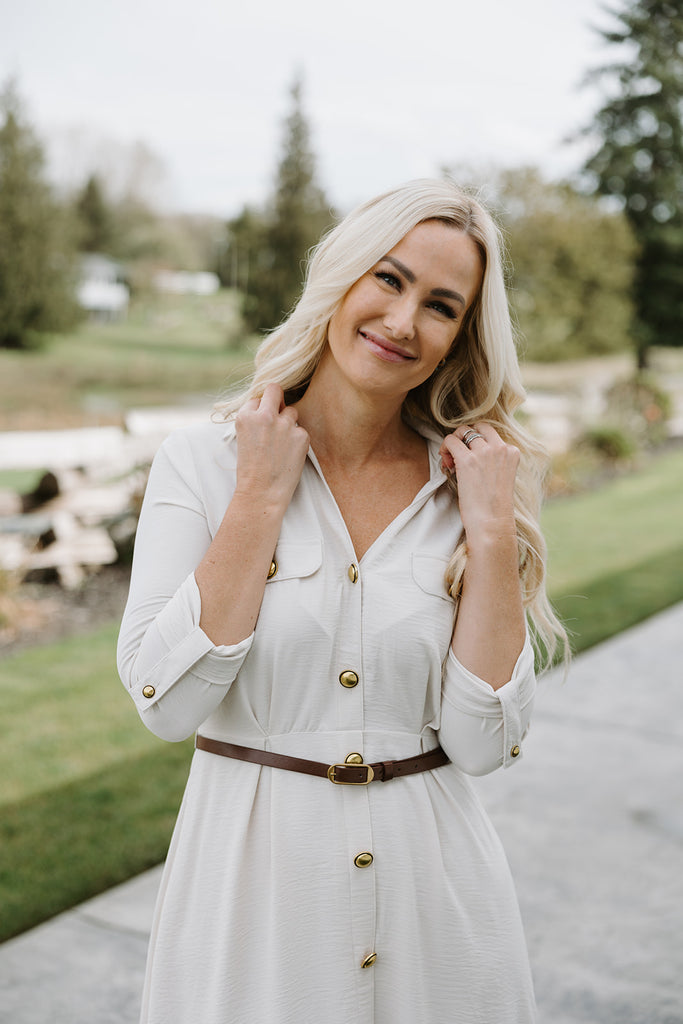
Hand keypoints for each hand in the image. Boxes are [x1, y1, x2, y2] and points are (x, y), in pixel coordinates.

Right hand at [234, 384, 309, 508]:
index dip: (261, 409)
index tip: (262, 421)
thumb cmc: (250, 469)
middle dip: (277, 397)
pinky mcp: (301, 435)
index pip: (257, 398)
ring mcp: (285, 425)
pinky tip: (289, 454)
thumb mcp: (243, 438)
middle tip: (277, 411)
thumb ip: (255, 419)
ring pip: (292, 411)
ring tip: (280, 445)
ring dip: (288, 423)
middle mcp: (265, 416)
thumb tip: (270, 404)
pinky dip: (297, 440)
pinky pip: (301, 430)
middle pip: (275, 389)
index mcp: (246, 416)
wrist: (262, 492)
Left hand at [439, 423, 518, 540]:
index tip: (471, 459)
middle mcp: (500, 448)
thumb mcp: (501, 477)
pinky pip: (451, 440)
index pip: (491, 434)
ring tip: (450, 461)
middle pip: (478, 426)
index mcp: (512, 452)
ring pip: (463, 431)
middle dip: (466, 436)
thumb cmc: (494, 507)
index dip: (477, 443)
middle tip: (458, 454)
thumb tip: (472, 452)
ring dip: (453, 443)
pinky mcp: (468, 460)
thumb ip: (494, 462)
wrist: (492, 523)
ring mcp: (484, 452)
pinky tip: (446, 463)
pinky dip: (445, 448)